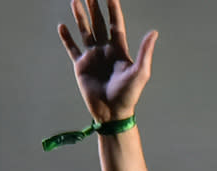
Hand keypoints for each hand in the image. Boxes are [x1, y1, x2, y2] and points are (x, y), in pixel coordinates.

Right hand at [58, 0, 157, 122]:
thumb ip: (145, 52)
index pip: (116, 24)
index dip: (113, 8)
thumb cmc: (128, 95)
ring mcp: (92, 57)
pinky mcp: (81, 67)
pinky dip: (66, 38)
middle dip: (94, 7)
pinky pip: (72, 49)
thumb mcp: (140, 72)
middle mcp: (105, 50)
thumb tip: (154, 32)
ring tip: (75, 0)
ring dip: (80, 16)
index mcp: (119, 50)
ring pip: (85, 31)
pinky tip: (62, 26)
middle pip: (99, 23)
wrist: (112, 113)